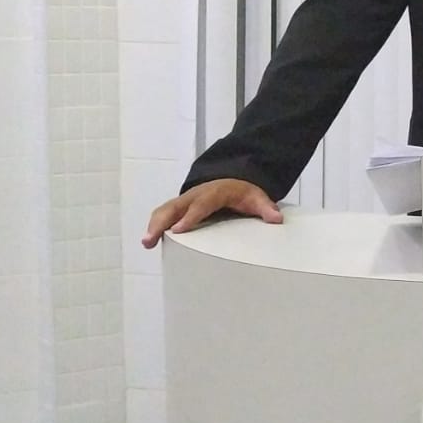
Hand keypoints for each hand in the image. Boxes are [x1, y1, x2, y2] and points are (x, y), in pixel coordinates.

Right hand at [142, 179, 282, 247]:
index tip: (179, 229)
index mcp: (215, 192)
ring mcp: (186, 200)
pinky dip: (155, 224)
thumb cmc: (244, 193)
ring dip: (154, 224)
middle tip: (151, 238)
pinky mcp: (180, 206)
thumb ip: (266, 208)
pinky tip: (150, 241)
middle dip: (162, 222)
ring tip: (146, 243)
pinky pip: (165, 213)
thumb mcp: (257, 197)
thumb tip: (276, 219)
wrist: (234, 179)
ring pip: (165, 209)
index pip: (201, 205)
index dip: (190, 216)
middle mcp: (196, 195)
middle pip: (175, 206)